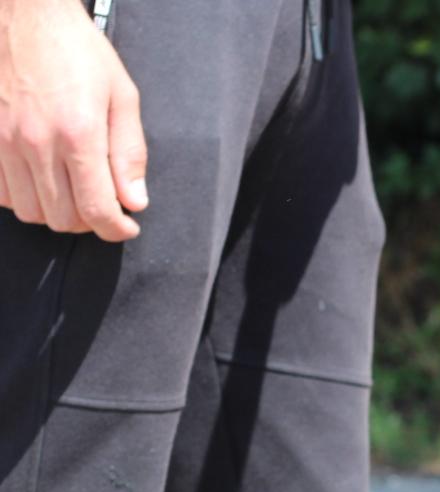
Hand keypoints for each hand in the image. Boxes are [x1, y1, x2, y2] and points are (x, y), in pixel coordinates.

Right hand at [0, 0, 146, 239]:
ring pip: (29, 211)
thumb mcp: (122, 97)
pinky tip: (41, 180)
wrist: (25, 16)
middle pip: (62, 219)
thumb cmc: (75, 49)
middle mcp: (36, 142)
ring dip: (56, 212)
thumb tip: (134, 200)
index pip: (96, 210)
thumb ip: (129, 153)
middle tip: (102, 206)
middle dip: (89, 222)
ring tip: (73, 194)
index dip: (116, 229)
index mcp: (77, 134)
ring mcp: (4, 141)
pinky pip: (2, 192)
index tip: (125, 227)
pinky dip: (24, 197)